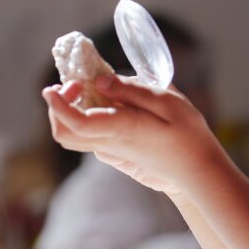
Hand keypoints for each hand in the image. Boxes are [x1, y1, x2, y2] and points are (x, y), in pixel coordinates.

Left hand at [43, 75, 219, 194]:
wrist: (195, 168)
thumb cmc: (187, 133)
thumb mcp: (168, 101)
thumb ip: (132, 90)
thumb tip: (100, 80)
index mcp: (120, 128)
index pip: (74, 122)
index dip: (57, 104)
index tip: (52, 87)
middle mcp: (109, 143)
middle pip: (63, 133)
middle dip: (57, 107)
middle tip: (74, 84)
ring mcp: (110, 151)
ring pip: (72, 137)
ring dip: (67, 112)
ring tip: (84, 89)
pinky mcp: (115, 153)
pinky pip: (88, 136)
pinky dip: (83, 116)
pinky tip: (103, 101)